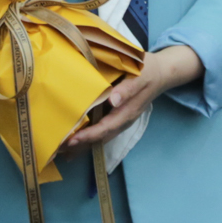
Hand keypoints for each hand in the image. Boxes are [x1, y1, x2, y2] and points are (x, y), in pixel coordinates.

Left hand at [60, 44, 202, 157]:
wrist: (162, 73)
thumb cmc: (149, 71)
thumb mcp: (140, 76)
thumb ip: (128, 89)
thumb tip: (114, 101)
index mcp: (128, 112)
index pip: (106, 128)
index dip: (89, 136)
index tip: (72, 140)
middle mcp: (124, 120)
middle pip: (101, 138)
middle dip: (81, 145)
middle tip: (59, 150)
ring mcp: (121, 119)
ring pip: (101, 136)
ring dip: (83, 144)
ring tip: (63, 151)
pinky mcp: (118, 116)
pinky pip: (102, 129)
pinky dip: (89, 136)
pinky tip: (76, 139)